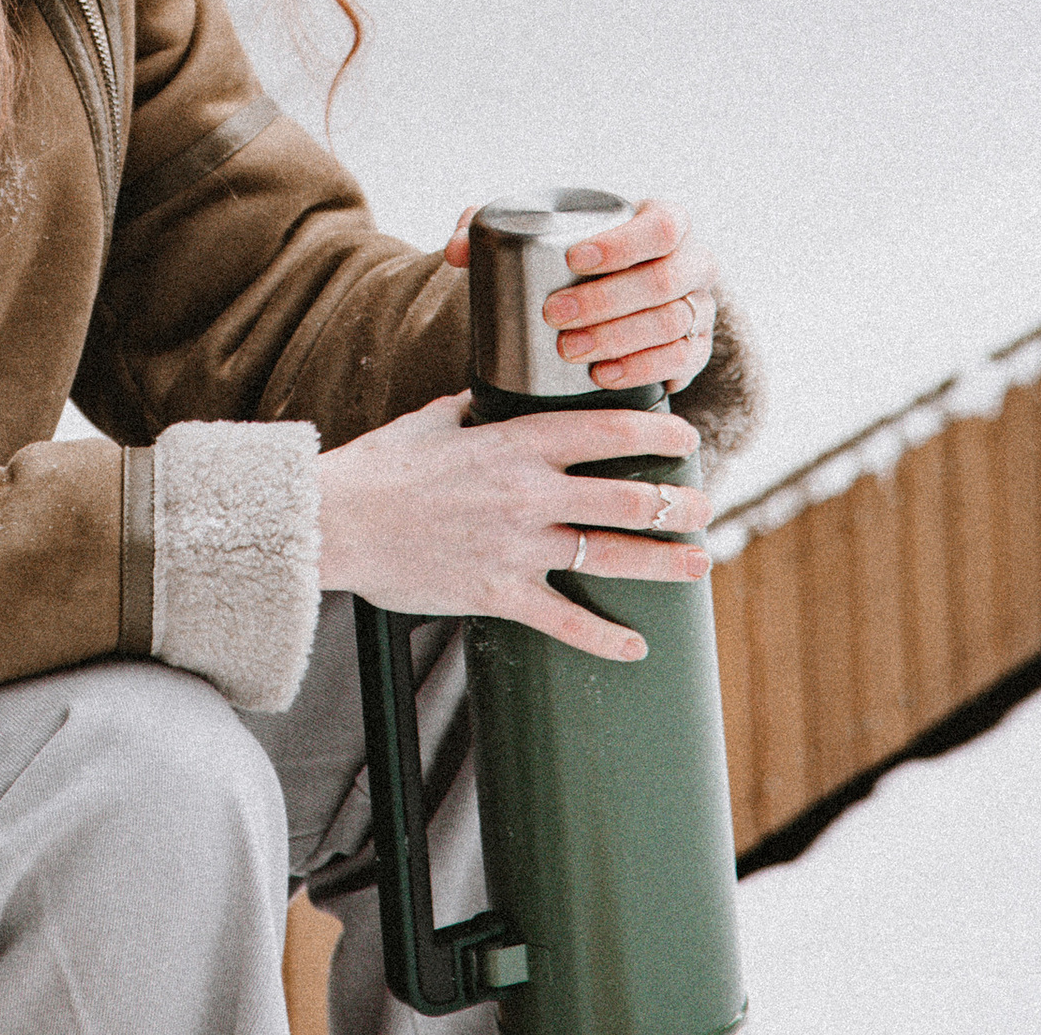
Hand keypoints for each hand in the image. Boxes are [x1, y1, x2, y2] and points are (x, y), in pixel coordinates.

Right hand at [317, 392, 712, 659]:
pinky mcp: (499, 592)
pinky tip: (635, 646)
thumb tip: (493, 393)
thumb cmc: (378, 467)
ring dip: (664, 562)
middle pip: (625, 496)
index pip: (605, 430)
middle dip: (676, 503)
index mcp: (513, 443)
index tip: (685, 435)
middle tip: (703, 506)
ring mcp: (517, 545)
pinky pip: (565, 620)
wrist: (336, 522)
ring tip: (699, 563)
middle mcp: (527, 493)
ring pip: (611, 555)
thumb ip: (474, 408)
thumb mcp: (432, 420)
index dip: (656, 431)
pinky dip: (605, 638)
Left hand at [445, 197, 722, 393]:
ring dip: (621, 340)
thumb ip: (492, 230)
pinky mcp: (696, 351)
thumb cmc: (573, 257)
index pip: (662, 226)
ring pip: (673, 325)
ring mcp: (699, 309)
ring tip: (571, 351)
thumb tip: (457, 251)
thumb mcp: (541, 234)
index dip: (624, 243)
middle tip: (554, 316)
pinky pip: (682, 363)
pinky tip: (605, 376)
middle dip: (608, 301)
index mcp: (665, 221)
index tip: (573, 259)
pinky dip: (643, 370)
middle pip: (665, 281)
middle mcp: (694, 262)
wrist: (609, 294)